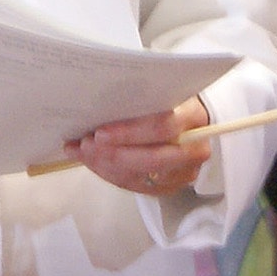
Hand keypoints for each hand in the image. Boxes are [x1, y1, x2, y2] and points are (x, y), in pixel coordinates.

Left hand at [68, 97, 212, 196]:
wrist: (191, 122)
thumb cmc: (171, 100)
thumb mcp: (162, 89)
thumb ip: (141, 96)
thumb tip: (99, 101)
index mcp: (194, 117)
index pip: (163, 127)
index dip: (130, 132)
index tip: (100, 133)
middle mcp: (195, 149)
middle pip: (152, 158)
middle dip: (113, 154)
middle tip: (85, 145)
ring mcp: (184, 172)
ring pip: (141, 176)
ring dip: (106, 165)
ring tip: (81, 152)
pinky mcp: (170, 186)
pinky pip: (135, 185)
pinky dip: (109, 173)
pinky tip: (91, 161)